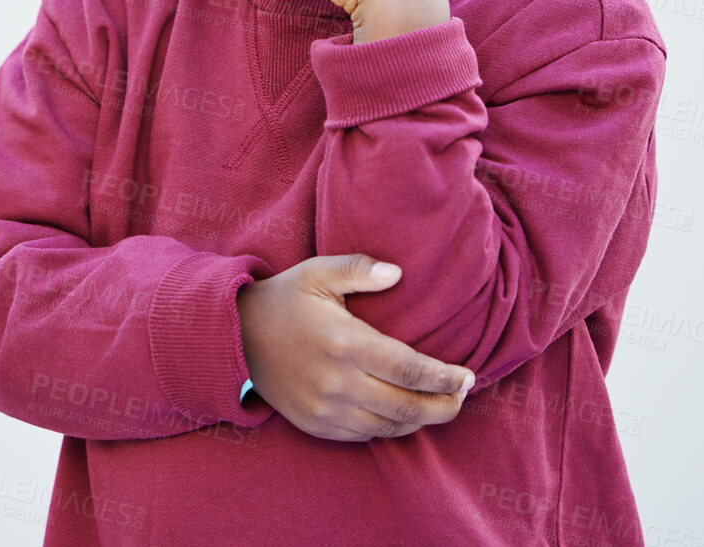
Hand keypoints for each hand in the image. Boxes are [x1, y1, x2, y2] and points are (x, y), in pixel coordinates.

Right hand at [236, 254, 475, 441]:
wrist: (235, 337)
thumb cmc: (283, 300)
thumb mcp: (317, 273)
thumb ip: (359, 269)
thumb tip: (398, 273)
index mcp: (344, 343)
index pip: (409, 368)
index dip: (445, 377)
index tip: (468, 376)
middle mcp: (337, 383)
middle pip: (406, 406)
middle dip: (444, 405)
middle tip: (463, 396)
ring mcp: (325, 409)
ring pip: (388, 426)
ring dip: (421, 420)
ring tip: (440, 406)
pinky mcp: (315, 424)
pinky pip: (364, 435)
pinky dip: (389, 428)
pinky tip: (402, 414)